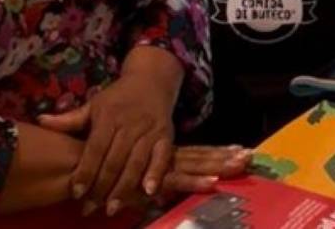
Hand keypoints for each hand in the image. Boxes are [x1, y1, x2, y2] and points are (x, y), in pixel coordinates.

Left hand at [39, 55, 179, 216]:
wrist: (152, 80)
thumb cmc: (118, 97)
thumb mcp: (94, 104)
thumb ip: (70, 119)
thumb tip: (40, 121)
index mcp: (109, 116)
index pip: (95, 148)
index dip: (86, 171)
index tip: (76, 193)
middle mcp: (130, 124)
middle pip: (115, 160)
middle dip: (102, 187)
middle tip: (89, 209)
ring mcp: (150, 130)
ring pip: (136, 163)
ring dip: (124, 188)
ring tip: (111, 208)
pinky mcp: (166, 135)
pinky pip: (162, 157)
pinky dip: (156, 174)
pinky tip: (148, 191)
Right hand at [94, 145, 252, 215]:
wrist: (82, 165)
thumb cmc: (105, 166)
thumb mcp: (128, 169)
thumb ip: (142, 174)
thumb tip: (155, 185)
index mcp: (166, 156)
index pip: (199, 154)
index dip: (219, 153)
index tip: (242, 149)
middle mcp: (168, 160)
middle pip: (204, 158)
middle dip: (227, 157)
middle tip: (252, 155)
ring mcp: (163, 170)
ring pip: (198, 166)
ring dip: (221, 164)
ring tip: (244, 160)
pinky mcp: (153, 182)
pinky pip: (179, 181)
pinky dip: (196, 182)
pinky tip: (213, 183)